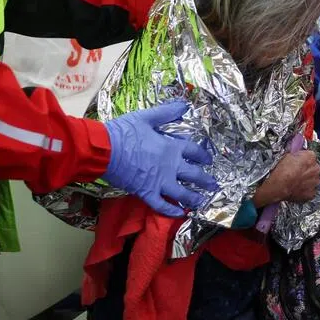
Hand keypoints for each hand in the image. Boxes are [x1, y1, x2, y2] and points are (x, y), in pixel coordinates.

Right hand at [103, 101, 217, 215]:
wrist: (104, 150)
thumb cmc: (123, 132)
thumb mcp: (146, 117)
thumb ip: (167, 113)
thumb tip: (184, 105)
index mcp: (171, 147)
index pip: (194, 151)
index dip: (204, 156)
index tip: (209, 160)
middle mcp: (170, 166)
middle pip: (194, 175)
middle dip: (206, 180)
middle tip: (214, 185)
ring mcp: (159, 182)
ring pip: (182, 194)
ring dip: (194, 198)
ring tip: (202, 202)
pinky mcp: (146, 193)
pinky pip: (161, 205)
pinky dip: (171, 211)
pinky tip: (179, 214)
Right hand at [254, 151, 319, 206]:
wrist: (278, 187)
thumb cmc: (281, 172)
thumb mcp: (286, 156)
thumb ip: (296, 156)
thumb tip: (295, 156)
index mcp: (310, 157)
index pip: (310, 156)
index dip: (303, 159)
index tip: (299, 162)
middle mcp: (315, 169)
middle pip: (314, 168)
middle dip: (307, 170)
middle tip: (297, 172)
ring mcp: (314, 182)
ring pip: (313, 179)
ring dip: (307, 180)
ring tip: (295, 181)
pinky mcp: (311, 193)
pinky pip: (310, 190)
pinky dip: (305, 190)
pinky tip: (296, 188)